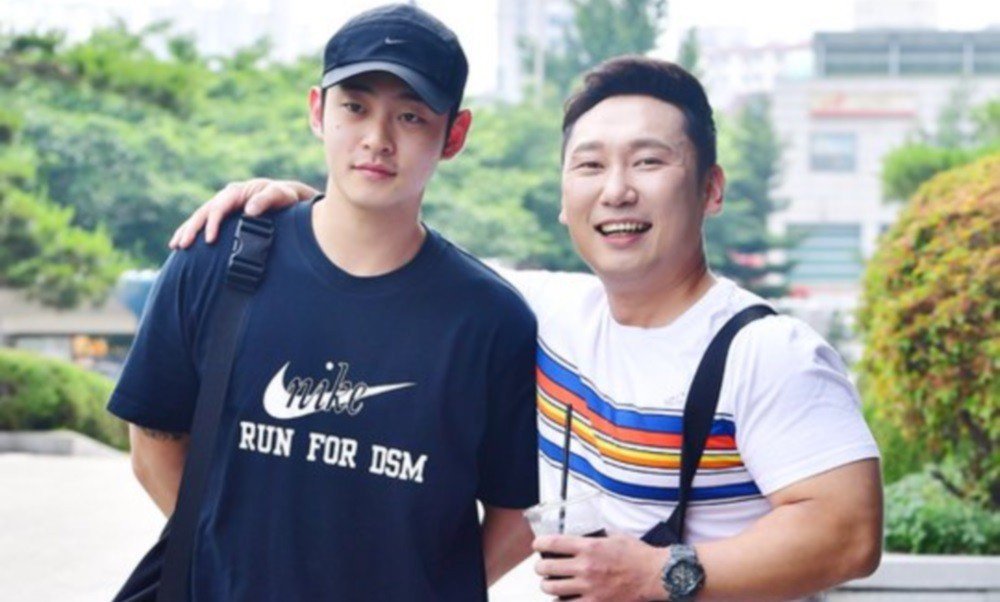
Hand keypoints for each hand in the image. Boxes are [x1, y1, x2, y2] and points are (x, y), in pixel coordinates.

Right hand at [168, 178, 317, 248]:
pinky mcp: (226, 214)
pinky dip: (193, 231)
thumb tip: (249, 210)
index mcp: (237, 192)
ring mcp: (225, 205)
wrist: (289, 197)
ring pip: (200, 217)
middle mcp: (227, 197)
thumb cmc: (286, 196)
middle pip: (204, 212)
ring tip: (175, 246)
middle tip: (182, 245)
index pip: (218, 207)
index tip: (209, 240)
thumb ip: (266, 199)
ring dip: (187, 230)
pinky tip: (184, 243)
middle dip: (191, 229)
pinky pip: (206, 222)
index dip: (212, 223)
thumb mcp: (280, 195)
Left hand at [533, 533, 667, 601]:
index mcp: (589, 546)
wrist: (656, 575)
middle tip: (542, 568)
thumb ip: (597, 537)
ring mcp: (589, 587)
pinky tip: (563, 598)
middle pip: (546, 568)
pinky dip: (561, 601)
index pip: (552, 543)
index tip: (536, 545)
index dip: (539, 544)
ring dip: (547, 585)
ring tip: (550, 584)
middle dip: (540, 568)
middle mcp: (585, 566)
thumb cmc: (638, 554)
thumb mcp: (615, 536)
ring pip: (552, 588)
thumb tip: (584, 537)